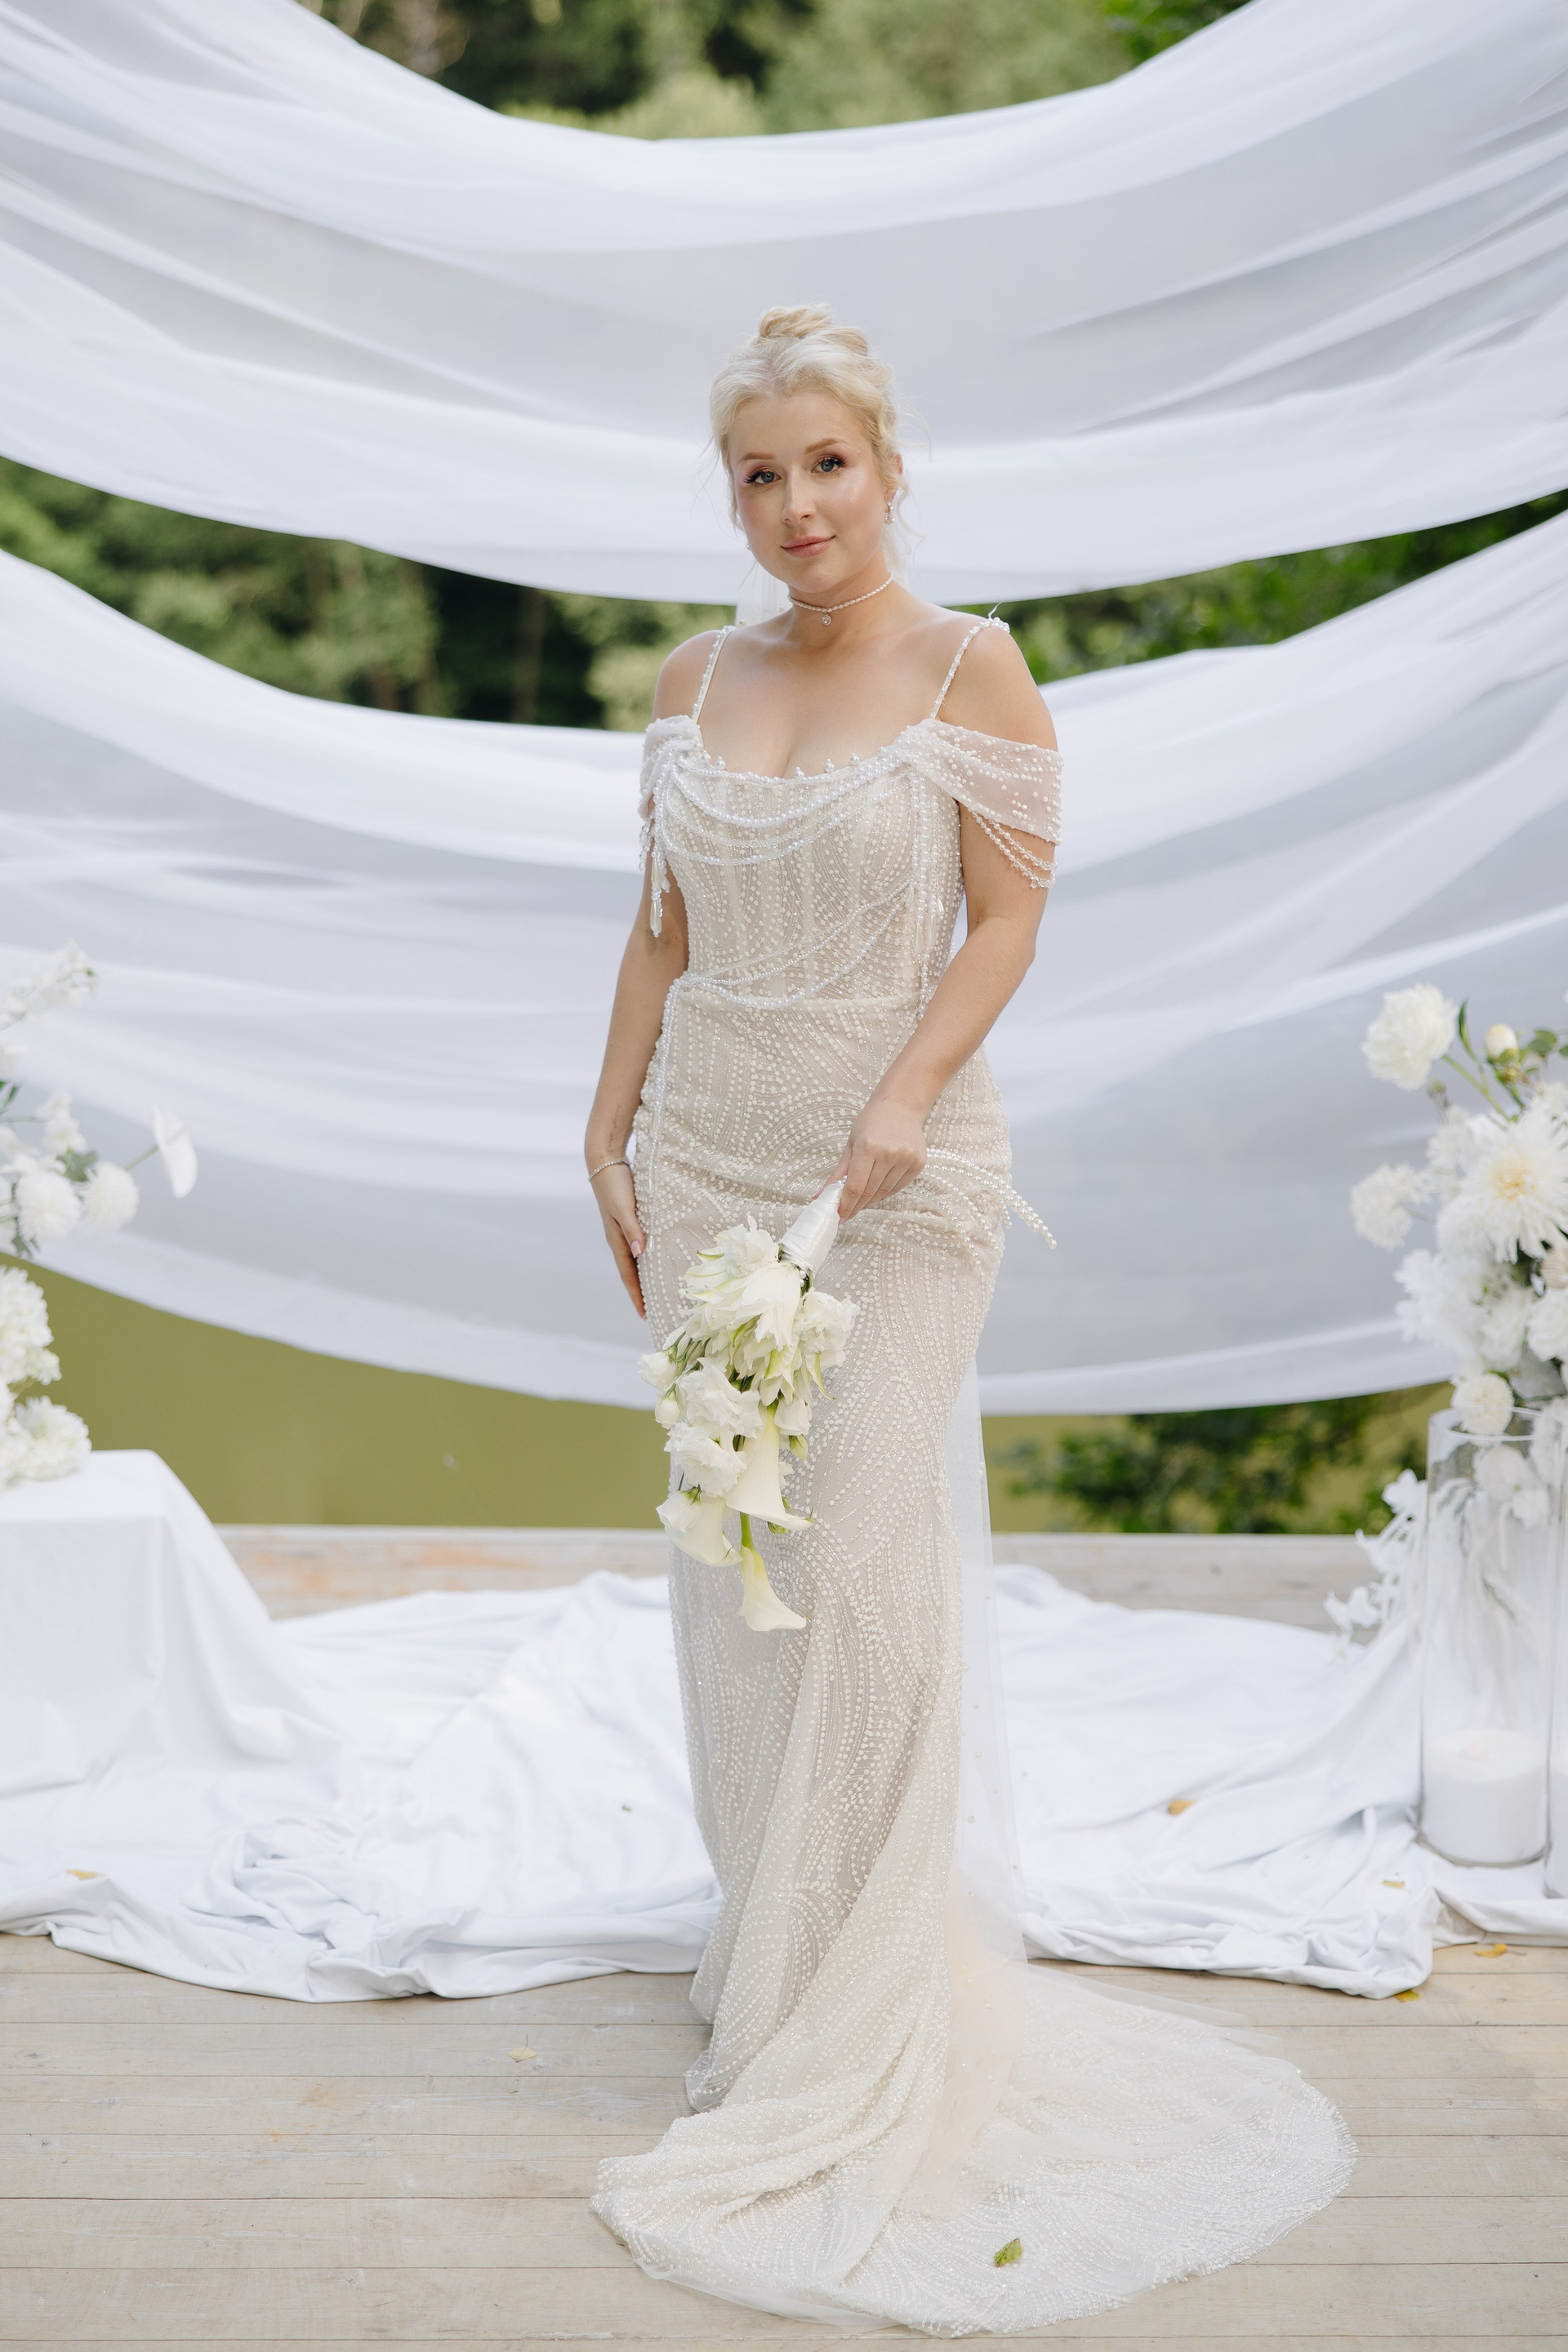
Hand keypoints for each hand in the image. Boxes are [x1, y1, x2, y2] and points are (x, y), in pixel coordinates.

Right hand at [590, 1161, 646, 1316]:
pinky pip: (638, 1244)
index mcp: (616, 1239)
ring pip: (634, 1259)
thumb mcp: (624, 1207)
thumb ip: (633, 1229)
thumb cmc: (615, 1183)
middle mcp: (618, 1237)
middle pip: (630, 1271)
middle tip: (653, 1309)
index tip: (644, 1314)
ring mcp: (622, 1229)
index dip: (636, 1294)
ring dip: (643, 1276)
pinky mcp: (628, 1218)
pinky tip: (655, 1258)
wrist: (604, 1160)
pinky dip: (646, 1257)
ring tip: (656, 1290)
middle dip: (640, 1291)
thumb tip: (640, 1254)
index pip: (628, 1274)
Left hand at [829, 1096, 926, 1219]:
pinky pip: (898, 1187)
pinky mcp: (918, 1163)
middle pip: (869, 1192)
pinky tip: (877, 1190)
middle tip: (847, 1213)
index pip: (855, 1187)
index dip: (846, 1206)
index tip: (840, 1216)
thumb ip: (837, 1173)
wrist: (901, 1105)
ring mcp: (906, 1159)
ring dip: (870, 1201)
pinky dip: (885, 1192)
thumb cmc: (872, 1122)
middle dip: (856, 1206)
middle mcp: (889, 1153)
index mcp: (868, 1146)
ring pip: (884, 1192)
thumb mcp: (851, 1144)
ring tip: (861, 1201)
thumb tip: (820, 1196)